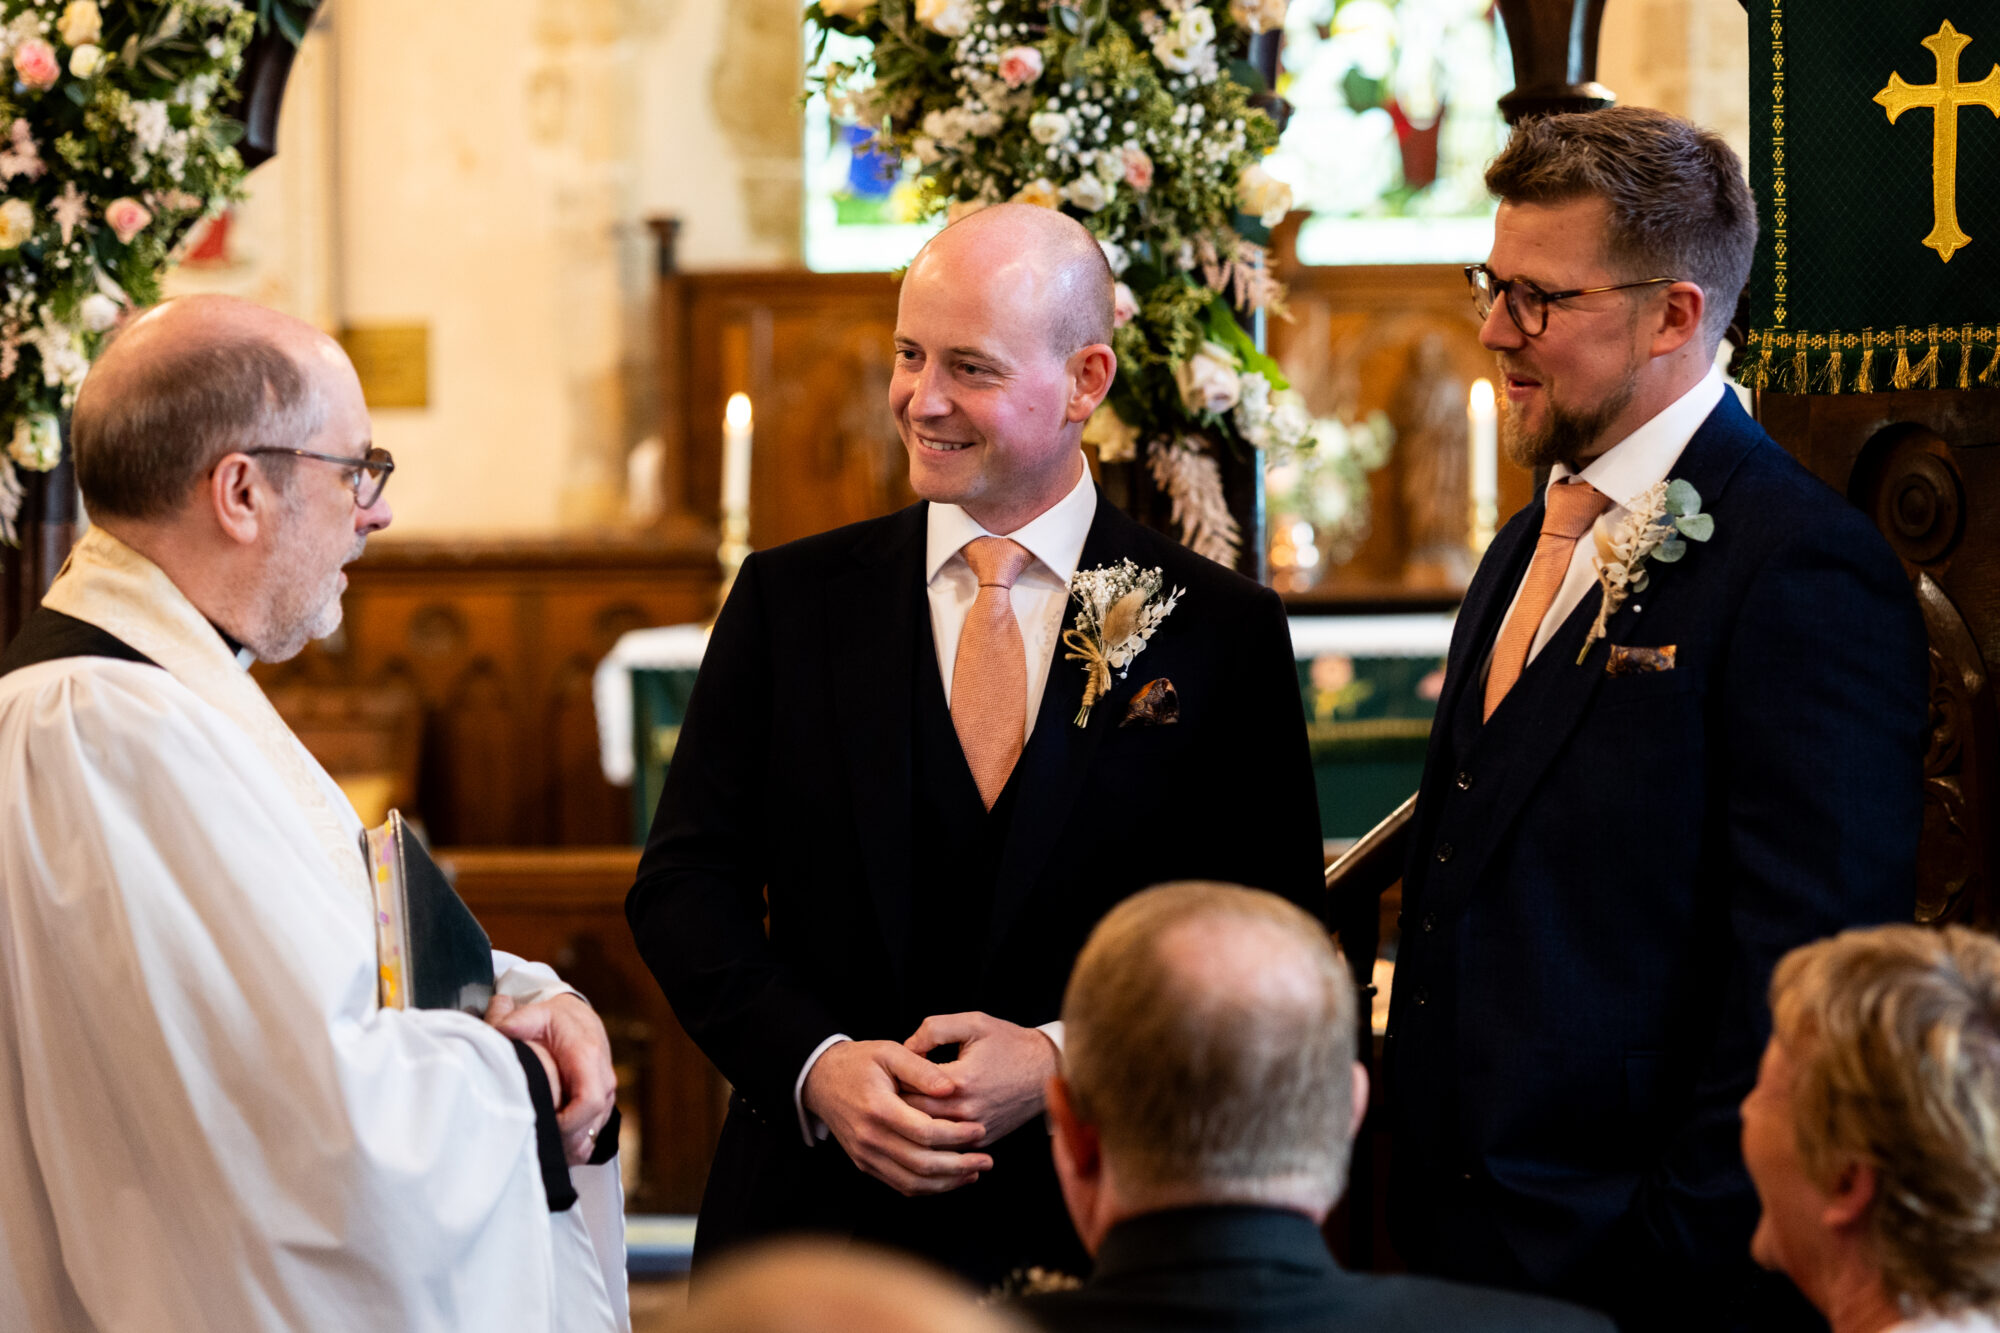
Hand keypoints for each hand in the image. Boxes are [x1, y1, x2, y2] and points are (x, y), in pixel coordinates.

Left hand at [487, 992, 617, 1164]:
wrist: (579, 1020)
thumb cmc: (556, 1020)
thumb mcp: (537, 1014)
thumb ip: (518, 1020)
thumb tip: (503, 1028)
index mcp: (588, 1059)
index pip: (588, 1102)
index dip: (566, 1122)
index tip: (540, 1123)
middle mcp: (604, 1080)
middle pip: (589, 1127)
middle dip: (560, 1140)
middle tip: (527, 1140)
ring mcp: (607, 1097)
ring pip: (590, 1138)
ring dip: (564, 1146)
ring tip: (534, 1142)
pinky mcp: (602, 1108)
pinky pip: (591, 1139)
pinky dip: (571, 1147)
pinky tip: (548, 1142)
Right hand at [803, 1039, 992, 1195]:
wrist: (820, 1079)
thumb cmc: (858, 1062)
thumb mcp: (889, 1052)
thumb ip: (921, 1068)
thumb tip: (951, 1087)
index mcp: (878, 1108)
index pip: (924, 1132)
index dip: (956, 1135)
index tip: (980, 1129)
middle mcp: (869, 1138)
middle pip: (920, 1164)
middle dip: (959, 1165)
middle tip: (986, 1160)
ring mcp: (865, 1155)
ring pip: (911, 1182)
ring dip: (947, 1183)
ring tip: (974, 1172)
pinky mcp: (865, 1163)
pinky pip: (899, 1184)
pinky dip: (927, 1187)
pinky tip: (950, 1178)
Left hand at [902, 1012, 1059, 1147]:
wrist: (1048, 1068)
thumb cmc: (1009, 1042)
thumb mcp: (973, 1023)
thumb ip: (934, 1030)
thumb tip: (905, 1048)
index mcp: (961, 1079)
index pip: (909, 1087)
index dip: (894, 1079)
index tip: (889, 1071)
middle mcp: (967, 1110)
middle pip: (913, 1116)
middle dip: (897, 1103)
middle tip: (888, 1091)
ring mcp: (976, 1129)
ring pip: (927, 1135)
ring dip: (912, 1122)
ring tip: (902, 1105)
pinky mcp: (983, 1139)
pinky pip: (947, 1144)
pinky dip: (932, 1135)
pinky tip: (924, 1119)